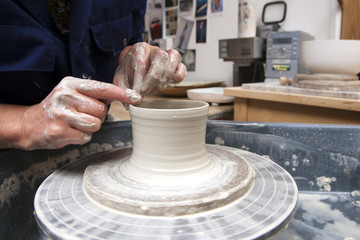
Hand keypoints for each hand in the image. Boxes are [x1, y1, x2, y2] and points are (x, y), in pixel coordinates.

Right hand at [17, 77, 140, 149]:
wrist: (30, 123)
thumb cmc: (58, 108)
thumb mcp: (73, 93)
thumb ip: (95, 94)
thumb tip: (124, 95)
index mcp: (71, 84)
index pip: (102, 88)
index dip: (121, 93)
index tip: (136, 98)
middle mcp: (66, 96)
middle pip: (101, 110)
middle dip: (97, 116)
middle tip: (82, 115)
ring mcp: (61, 113)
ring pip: (95, 124)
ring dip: (89, 127)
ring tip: (75, 123)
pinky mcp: (59, 130)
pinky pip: (85, 136)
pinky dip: (81, 136)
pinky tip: (69, 131)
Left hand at [113, 42, 186, 94]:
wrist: (136, 66)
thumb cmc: (129, 71)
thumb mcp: (120, 79)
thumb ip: (122, 90)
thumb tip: (130, 103)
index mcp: (139, 49)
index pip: (142, 62)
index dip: (140, 80)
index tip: (137, 92)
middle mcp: (154, 50)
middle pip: (161, 59)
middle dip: (153, 79)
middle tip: (145, 91)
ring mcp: (167, 56)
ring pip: (172, 63)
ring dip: (164, 79)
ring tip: (155, 88)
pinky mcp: (175, 65)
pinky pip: (182, 70)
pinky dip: (177, 78)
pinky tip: (167, 83)